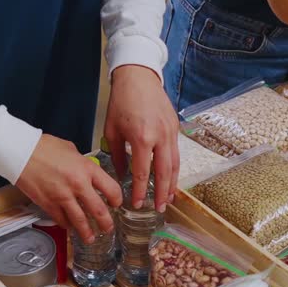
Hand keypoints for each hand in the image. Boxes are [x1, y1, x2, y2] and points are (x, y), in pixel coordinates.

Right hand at [17, 134, 121, 242]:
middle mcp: (78, 185)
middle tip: (108, 228)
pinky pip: (61, 219)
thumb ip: (82, 163)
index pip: (111, 189)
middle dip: (106, 222)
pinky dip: (67, 225)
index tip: (116, 203)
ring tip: (90, 238)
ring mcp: (63, 196)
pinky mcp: (48, 204)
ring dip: (86, 232)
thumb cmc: (44, 147)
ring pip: (80, 220)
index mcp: (87, 169)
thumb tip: (87, 170)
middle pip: (98, 210)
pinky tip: (70, 228)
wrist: (20, 151)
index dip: (117, 199)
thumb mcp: (72, 150)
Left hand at [104, 65, 178, 212]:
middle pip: (165, 173)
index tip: (136, 203)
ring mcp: (171, 132)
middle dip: (163, 193)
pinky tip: (171, 177)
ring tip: (169, 198)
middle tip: (160, 209)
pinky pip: (176, 153)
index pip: (142, 172)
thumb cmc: (121, 101)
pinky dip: (174, 168)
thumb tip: (122, 174)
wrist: (139, 77)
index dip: (140, 191)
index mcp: (142, 138)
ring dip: (173, 183)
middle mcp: (160, 137)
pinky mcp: (175, 128)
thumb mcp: (112, 129)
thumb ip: (117, 155)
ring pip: (175, 164)